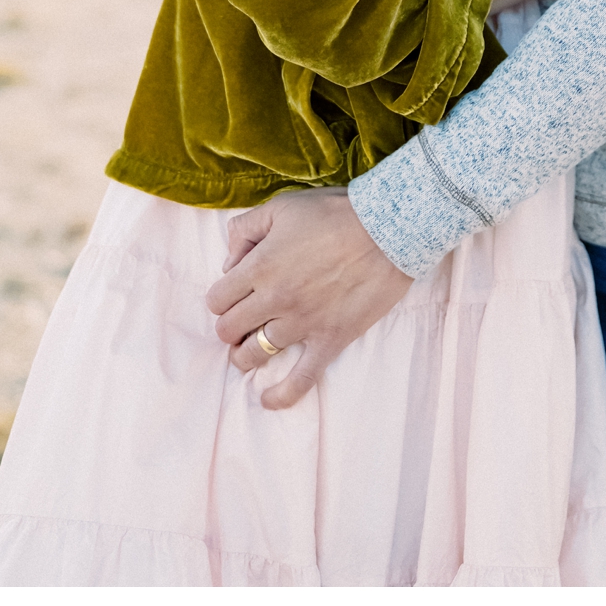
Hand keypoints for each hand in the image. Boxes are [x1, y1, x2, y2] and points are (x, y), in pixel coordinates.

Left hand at [205, 191, 411, 408]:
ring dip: (246, 354)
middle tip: (244, 318)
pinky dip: (280, 395)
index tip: (234, 293)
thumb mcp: (283, 206)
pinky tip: (268, 399)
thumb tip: (230, 262)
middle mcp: (274, 299)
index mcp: (260, 266)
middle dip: (230, 325)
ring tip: (252, 347)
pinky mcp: (329, 340)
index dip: (221, 297)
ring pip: (254, 355)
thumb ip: (245, 228)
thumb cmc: (335, 213)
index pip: (216, 300)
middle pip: (229, 330)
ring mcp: (302, 324)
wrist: (389, 229)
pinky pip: (300, 380)